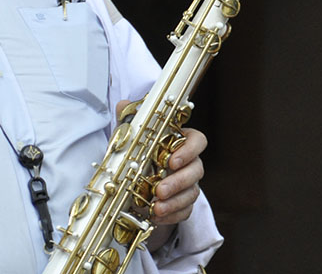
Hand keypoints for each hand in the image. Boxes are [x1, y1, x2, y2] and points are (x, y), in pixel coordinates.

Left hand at [113, 100, 206, 251]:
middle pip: (197, 170)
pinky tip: (156, 216)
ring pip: (192, 192)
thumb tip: (123, 104)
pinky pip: (185, 211)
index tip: (172, 161)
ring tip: (156, 207)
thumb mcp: (133, 136)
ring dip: (175, 201)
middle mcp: (190, 163)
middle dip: (179, 181)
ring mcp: (189, 184)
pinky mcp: (184, 204)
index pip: (198, 141)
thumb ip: (131, 120)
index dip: (189, 151)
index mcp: (182, 142)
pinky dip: (171, 215)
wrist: (136, 181)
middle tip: (160, 190)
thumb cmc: (140, 154)